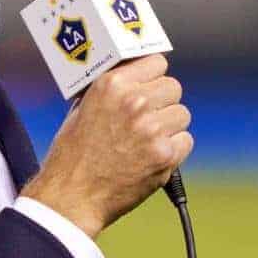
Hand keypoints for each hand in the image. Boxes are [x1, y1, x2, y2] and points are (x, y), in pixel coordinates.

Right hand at [21, 54, 192, 239]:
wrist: (72, 195)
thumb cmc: (73, 154)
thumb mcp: (83, 108)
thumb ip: (111, 89)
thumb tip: (133, 76)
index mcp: (112, 85)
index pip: (156, 62)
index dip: (153, 76)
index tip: (151, 85)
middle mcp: (134, 102)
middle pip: (173, 87)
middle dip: (162, 101)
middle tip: (149, 117)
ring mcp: (152, 129)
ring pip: (182, 114)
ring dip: (169, 126)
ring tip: (147, 140)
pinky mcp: (164, 155)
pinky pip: (185, 141)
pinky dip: (173, 150)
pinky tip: (152, 157)